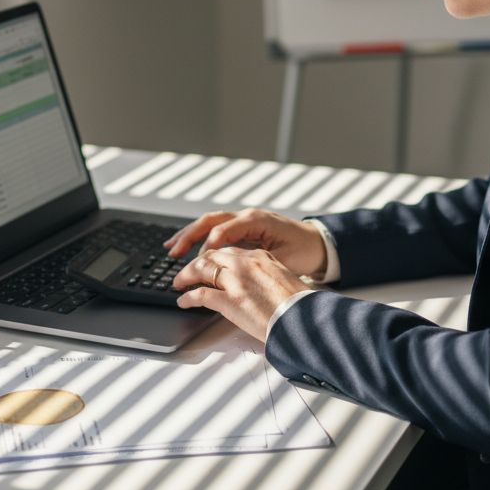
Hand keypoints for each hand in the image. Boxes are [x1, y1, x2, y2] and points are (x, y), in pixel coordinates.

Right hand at [164, 208, 327, 278]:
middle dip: (189, 236)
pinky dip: (200, 237)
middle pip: (210, 221)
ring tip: (171, 247)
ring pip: (210, 223)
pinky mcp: (243, 228)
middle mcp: (247, 216)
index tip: (196, 266)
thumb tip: (233, 273)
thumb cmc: (304, 251)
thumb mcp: (283, 260)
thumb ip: (257, 263)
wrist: (318, 242)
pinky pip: (216, 229)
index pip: (222, 231)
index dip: (207, 249)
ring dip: (189, 234)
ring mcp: (244, 220)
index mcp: (256, 220)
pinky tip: (188, 247)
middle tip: (173, 252)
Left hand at [171, 247, 310, 341]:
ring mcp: (236, 281)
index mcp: (260, 256)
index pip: (228, 250)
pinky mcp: (230, 300)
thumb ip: (266, 275)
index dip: (213, 257)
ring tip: (178, 283)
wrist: (304, 318)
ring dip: (185, 276)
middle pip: (211, 255)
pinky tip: (183, 302)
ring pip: (201, 269)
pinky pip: (200, 294)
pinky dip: (188, 297)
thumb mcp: (284, 279)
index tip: (206, 263)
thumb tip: (257, 285)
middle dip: (195, 263)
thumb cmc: (299, 304)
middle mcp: (245, 263)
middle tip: (185, 272)